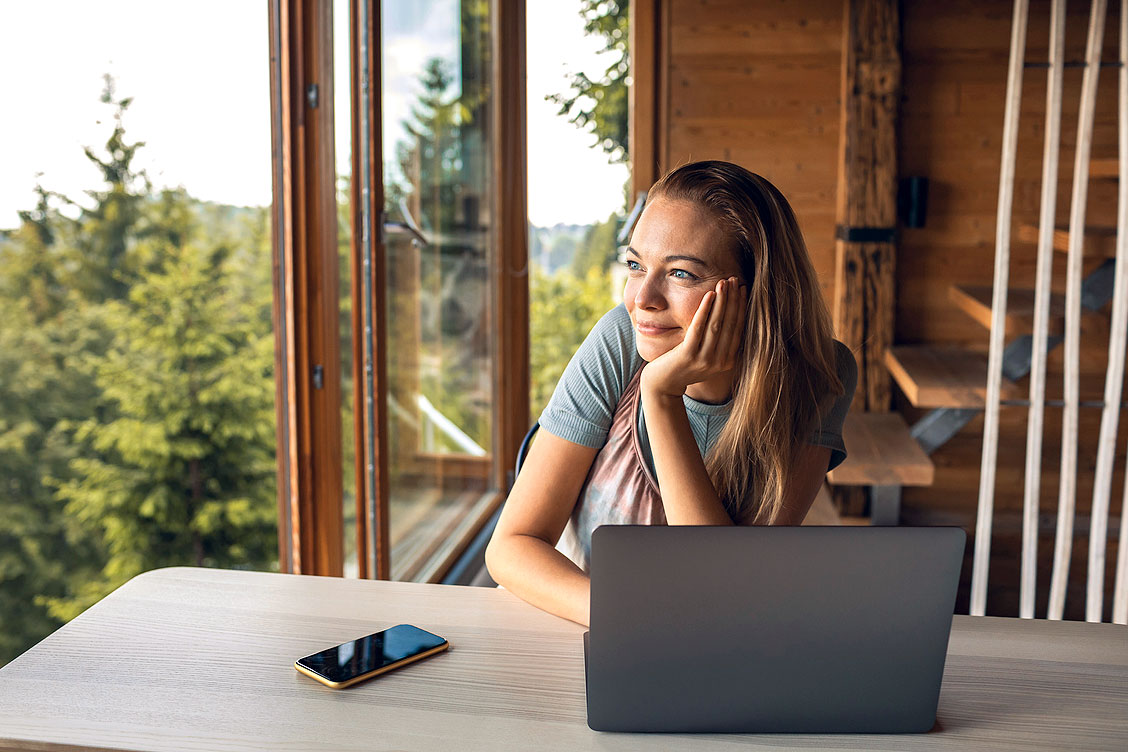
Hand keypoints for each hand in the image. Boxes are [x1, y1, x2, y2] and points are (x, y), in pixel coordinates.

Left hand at [640, 277, 746, 398]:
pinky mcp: (688, 356)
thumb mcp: (706, 355)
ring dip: (722, 301)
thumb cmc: (683, 365)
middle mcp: (720, 362)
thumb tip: (730, 314)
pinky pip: (698, 328)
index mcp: (727, 361)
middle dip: (733, 300)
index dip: (741, 307)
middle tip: (735, 280)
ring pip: (717, 325)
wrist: (663, 384)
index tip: (743, 288)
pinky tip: (709, 295)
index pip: (738, 328)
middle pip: (730, 324)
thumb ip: (718, 341)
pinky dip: (705, 310)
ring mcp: (704, 360)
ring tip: (724, 282)